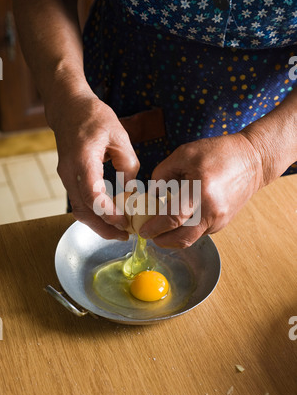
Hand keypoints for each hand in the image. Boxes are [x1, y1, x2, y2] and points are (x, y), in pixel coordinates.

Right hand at [50, 92, 139, 239]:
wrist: (68, 108)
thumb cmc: (93, 117)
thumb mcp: (120, 136)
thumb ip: (128, 164)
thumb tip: (131, 190)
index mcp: (83, 159)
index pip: (91, 194)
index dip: (107, 212)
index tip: (123, 221)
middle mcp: (70, 172)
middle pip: (82, 210)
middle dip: (103, 227)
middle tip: (124, 235)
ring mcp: (66, 177)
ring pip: (79, 210)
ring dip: (97, 223)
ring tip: (119, 230)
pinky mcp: (69, 179)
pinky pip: (79, 202)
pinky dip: (93, 213)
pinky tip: (109, 216)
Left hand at [139, 133, 262, 247]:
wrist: (252, 160)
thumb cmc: (218, 153)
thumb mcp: (184, 154)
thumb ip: (162, 173)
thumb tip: (151, 193)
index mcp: (200, 191)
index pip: (172, 218)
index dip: (154, 227)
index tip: (142, 230)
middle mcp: (212, 211)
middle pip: (182, 238)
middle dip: (161, 241)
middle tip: (150, 235)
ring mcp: (219, 220)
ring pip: (191, 239)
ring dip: (173, 238)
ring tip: (161, 228)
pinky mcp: (223, 223)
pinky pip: (200, 232)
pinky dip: (186, 230)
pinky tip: (179, 220)